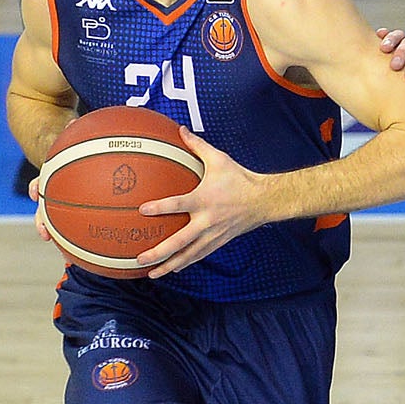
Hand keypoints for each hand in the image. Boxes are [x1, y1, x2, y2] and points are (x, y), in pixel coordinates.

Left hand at [137, 129, 274, 276]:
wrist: (265, 201)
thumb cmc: (241, 178)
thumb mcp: (219, 159)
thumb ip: (197, 146)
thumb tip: (181, 130)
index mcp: (204, 200)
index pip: (179, 204)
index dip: (161, 207)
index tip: (142, 210)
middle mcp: (207, 221)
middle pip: (179, 241)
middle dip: (158, 252)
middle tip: (139, 258)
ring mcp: (213, 235)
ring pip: (188, 255)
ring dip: (169, 265)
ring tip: (152, 273)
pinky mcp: (219, 242)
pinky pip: (198, 255)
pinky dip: (184, 263)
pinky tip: (172, 269)